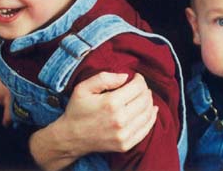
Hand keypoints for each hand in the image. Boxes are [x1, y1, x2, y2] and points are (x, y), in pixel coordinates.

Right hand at [29, 72, 156, 170]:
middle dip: (145, 89)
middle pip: (145, 99)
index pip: (138, 87)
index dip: (140, 79)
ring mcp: (123, 134)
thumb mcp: (84, 88)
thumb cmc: (77, 110)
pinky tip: (152, 110)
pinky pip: (146, 129)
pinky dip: (151, 118)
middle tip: (140, 86)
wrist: (70, 137)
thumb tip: (126, 77)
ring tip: (144, 96)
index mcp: (111, 103)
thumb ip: (104, 78)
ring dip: (149, 102)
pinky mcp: (125, 145)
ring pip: (148, 114)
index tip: (136, 77)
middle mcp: (120, 120)